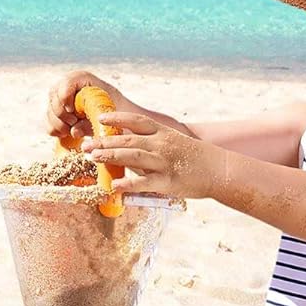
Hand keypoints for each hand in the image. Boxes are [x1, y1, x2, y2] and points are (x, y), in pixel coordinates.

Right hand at [44, 70, 134, 144]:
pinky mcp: (58, 115)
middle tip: (74, 123)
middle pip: (53, 97)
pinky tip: (66, 134)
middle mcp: (68, 86)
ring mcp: (61, 100)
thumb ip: (92, 121)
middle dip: (61, 114)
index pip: (65, 83)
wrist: (120, 117)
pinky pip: (49, 123)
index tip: (73, 112)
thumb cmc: (118, 111)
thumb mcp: (109, 115)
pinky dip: (55, 131)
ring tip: (72, 130)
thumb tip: (74, 131)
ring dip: (58, 124)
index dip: (64, 97)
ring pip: (49, 111)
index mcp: (82, 79)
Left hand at [86, 113, 225, 200]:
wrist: (220, 170)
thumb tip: (131, 149)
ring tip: (92, 157)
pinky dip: (128, 184)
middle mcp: (162, 145)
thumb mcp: (176, 144)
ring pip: (133, 157)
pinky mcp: (167, 182)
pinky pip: (144, 183)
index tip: (101, 118)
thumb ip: (154, 144)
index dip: (118, 118)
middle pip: (128, 140)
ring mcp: (164, 163)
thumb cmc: (196, 159)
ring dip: (110, 156)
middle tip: (84, 143)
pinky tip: (113, 186)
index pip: (137, 122)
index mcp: (163, 134)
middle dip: (104, 141)